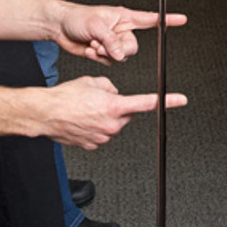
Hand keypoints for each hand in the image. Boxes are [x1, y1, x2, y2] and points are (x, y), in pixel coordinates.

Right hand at [39, 76, 187, 149]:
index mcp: (115, 106)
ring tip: (86, 110)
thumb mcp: (92, 81)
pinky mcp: (94, 145)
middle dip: (118, 107)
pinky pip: (101, 134)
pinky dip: (95, 127)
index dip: (167, 101)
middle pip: (126, 114)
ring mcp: (103, 137)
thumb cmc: (65, 96)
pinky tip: (82, 120)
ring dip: (105, 117)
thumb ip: (110, 86)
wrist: (46, 113)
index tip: (180, 100)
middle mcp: (112, 124)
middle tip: (99, 100)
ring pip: (113, 124)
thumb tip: (114, 92)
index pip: (147, 103)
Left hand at [55, 4, 187, 63]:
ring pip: (122, 57)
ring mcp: (113, 42)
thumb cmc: (76, 17)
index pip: (150, 18)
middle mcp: (121, 30)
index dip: (167, 19)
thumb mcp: (95, 26)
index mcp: (123, 17)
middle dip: (118, 49)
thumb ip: (111, 41)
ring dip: (106, 54)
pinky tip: (90, 51)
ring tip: (93, 45)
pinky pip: (110, 62)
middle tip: (104, 45)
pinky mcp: (104, 52)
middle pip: (133, 47)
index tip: (182, 19)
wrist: (59, 27)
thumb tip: (121, 54)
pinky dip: (100, 58)